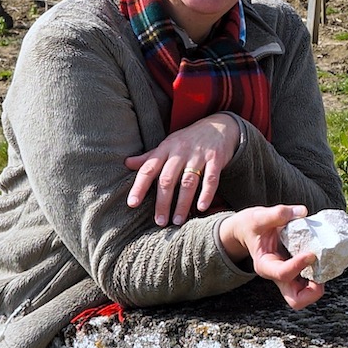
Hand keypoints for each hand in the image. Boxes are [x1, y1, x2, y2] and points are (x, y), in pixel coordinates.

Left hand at [126, 113, 241, 226]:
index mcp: (165, 149)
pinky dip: (207, 193)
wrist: (219, 125)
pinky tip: (201, 207)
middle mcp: (180, 152)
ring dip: (182, 203)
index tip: (132, 203)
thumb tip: (127, 163)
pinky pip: (211, 178)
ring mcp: (199, 155)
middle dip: (162, 202)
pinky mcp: (216, 159)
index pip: (148, 169)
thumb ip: (150, 157)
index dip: (139, 186)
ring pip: (188, 182)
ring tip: (177, 221)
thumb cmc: (189, 139)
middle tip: (159, 222)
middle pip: (167, 179)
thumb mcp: (168, 144)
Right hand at [220, 205, 324, 310]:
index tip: (311, 254)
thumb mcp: (258, 217)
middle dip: (312, 292)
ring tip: (327, 264)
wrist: (249, 231)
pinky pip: (311, 281)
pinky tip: (325, 258)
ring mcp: (288, 276)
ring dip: (318, 284)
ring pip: (305, 295)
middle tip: (322, 275)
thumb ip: (277, 213)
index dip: (298, 266)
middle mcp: (277, 275)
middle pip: (296, 300)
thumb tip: (301, 212)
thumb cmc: (252, 226)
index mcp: (265, 265)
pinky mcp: (297, 272)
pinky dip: (320, 274)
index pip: (282, 274)